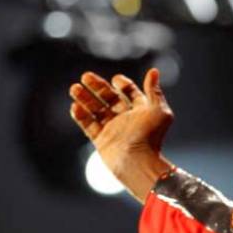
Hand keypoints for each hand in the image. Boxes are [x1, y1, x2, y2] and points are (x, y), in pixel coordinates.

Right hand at [69, 68, 173, 200]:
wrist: (137, 161)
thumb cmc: (151, 136)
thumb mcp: (158, 110)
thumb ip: (154, 91)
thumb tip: (153, 71)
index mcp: (141, 111)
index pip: (130, 93)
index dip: (123, 85)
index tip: (115, 79)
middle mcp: (127, 120)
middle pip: (110, 99)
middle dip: (98, 87)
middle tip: (85, 76)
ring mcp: (113, 130)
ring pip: (96, 110)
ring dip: (85, 99)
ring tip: (74, 88)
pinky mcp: (102, 141)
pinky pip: (89, 126)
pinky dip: (81, 116)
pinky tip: (75, 106)